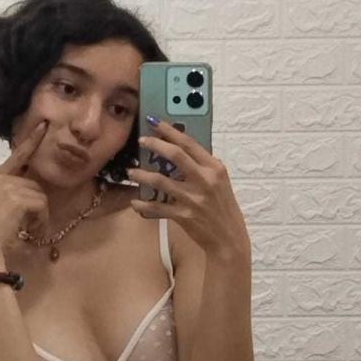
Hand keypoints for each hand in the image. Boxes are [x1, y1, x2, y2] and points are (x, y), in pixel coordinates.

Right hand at [0, 120, 49, 263]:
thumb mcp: (2, 205)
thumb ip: (15, 191)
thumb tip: (36, 188)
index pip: (19, 154)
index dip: (32, 139)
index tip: (43, 125)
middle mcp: (0, 177)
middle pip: (36, 184)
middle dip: (36, 205)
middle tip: (24, 223)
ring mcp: (8, 186)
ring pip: (41, 196)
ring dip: (38, 216)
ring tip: (23, 228)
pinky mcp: (17, 197)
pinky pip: (42, 206)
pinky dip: (40, 221)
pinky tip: (27, 230)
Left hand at [127, 118, 249, 256]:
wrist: (229, 238)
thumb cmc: (222, 208)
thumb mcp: (219, 182)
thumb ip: (202, 167)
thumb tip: (179, 149)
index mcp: (215, 168)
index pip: (190, 143)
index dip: (170, 130)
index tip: (155, 121)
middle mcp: (205, 180)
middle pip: (175, 155)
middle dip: (155, 144)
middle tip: (141, 141)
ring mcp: (194, 198)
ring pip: (160, 181)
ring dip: (142, 175)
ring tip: (131, 172)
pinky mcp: (184, 215)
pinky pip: (157, 208)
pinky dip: (143, 206)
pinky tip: (135, 203)